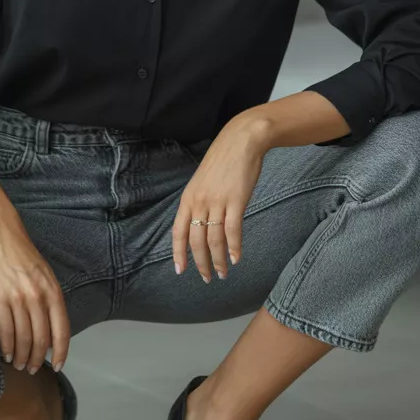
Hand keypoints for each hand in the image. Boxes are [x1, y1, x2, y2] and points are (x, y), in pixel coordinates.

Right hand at [0, 212, 70, 373]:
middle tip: (34, 369)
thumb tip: (53, 328)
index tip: (59, 365)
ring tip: (20, 364)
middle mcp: (38, 296)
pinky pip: (6, 329)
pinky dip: (8, 346)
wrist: (0, 235)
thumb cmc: (23, 256)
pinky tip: (7, 354)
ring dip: (22, 356)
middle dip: (38, 359)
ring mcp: (18, 297)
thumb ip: (50, 300)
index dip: (61, 351)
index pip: (62, 329)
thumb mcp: (45, 275)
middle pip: (41, 338)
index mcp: (53, 291)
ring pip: (24, 337)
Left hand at [171, 113, 269, 280]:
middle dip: (201, 263)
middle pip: (196, 240)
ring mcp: (217, 201)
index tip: (181, 270)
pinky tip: (236, 258)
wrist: (241, 141)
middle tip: (207, 278)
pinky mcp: (235, 200)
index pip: (178, 232)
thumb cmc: (223, 161)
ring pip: (214, 240)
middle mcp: (199, 202)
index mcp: (188, 198)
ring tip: (223, 273)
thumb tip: (201, 225)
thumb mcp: (203, 181)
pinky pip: (232, 230)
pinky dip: (234, 248)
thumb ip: (200, 202)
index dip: (178, 253)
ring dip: (218, 260)